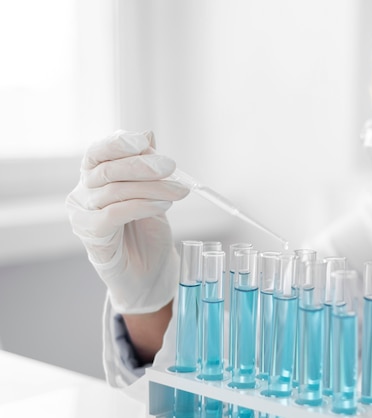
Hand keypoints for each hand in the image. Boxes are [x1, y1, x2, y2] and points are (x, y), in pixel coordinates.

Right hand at [66, 130, 189, 313]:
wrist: (149, 272)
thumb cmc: (148, 231)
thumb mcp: (153, 193)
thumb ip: (147, 167)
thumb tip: (148, 135)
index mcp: (94, 177)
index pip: (98, 152)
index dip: (118, 144)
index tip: (144, 142)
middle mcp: (82, 193)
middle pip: (108, 170)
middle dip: (143, 165)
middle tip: (171, 167)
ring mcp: (82, 215)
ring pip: (115, 191)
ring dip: (152, 187)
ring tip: (179, 191)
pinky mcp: (91, 235)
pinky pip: (115, 213)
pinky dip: (142, 205)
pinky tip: (163, 205)